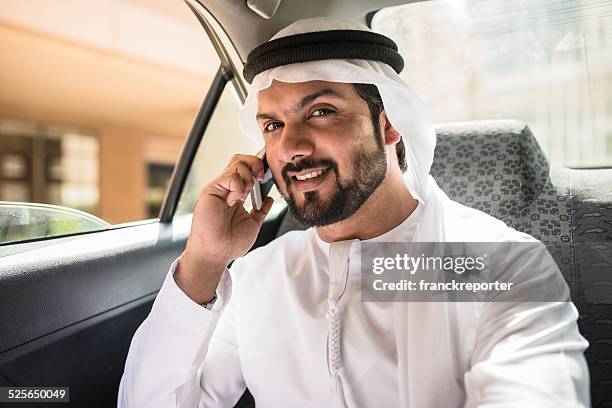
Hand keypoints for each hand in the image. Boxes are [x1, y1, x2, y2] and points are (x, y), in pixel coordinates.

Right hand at [175, 154, 273, 303]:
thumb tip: (269, 200)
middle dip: (255, 164)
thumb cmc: (230, 244)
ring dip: (247, 178)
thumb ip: (261, 211)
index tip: (266, 178)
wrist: (216, 253)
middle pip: (240, 160)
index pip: (247, 170)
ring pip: (236, 164)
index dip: (258, 168)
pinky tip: (234, 201)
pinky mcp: (211, 190)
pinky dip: (238, 186)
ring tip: (244, 196)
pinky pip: (229, 176)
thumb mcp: (253, 224)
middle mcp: (226, 189)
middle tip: (260, 178)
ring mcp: (219, 188)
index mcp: (236, 195)